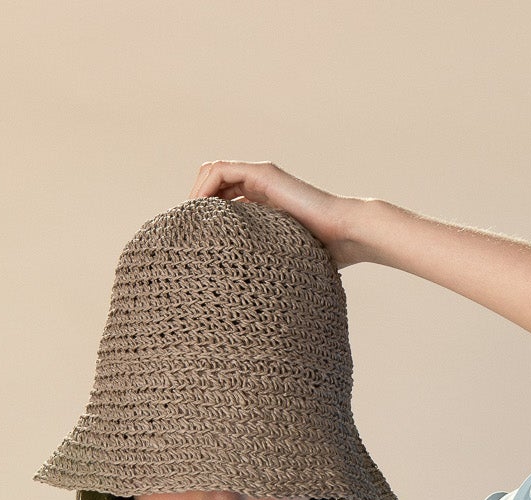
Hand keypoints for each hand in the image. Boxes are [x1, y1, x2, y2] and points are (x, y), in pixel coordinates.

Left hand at [187, 160, 369, 267]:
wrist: (344, 235)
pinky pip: (221, 171)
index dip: (202, 214)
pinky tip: (200, 213)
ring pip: (211, 172)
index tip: (192, 241)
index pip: (219, 197)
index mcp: (261, 202)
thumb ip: (259, 261)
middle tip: (186, 233)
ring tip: (189, 223)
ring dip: (194, 194)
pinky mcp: (263, 174)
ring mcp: (260, 176)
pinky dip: (204, 188)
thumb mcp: (278, 258)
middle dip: (194, 204)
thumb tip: (235, 298)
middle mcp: (258, 185)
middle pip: (211, 182)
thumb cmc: (320, 255)